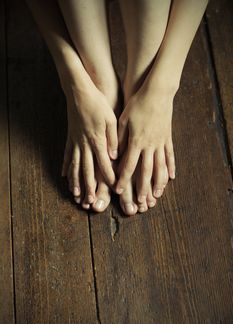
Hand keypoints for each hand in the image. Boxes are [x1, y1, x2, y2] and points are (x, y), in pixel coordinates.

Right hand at [62, 79, 117, 194]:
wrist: (79, 91)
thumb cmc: (98, 104)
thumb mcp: (111, 119)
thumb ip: (114, 139)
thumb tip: (115, 156)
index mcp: (98, 140)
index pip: (104, 163)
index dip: (108, 177)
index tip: (112, 189)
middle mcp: (85, 144)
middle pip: (87, 169)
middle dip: (89, 186)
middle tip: (90, 201)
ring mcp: (75, 141)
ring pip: (75, 166)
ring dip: (75, 181)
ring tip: (74, 194)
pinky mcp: (70, 137)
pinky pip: (67, 155)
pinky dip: (66, 166)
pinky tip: (64, 175)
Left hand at [116, 85, 175, 201]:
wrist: (156, 92)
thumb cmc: (137, 105)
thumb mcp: (123, 120)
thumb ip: (118, 139)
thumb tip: (112, 155)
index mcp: (136, 141)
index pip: (128, 165)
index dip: (124, 179)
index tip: (119, 191)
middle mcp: (149, 145)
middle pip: (146, 171)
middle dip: (143, 188)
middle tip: (142, 203)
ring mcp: (160, 142)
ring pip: (160, 167)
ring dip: (159, 183)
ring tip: (157, 196)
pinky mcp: (168, 138)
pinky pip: (170, 156)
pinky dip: (171, 167)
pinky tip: (172, 178)